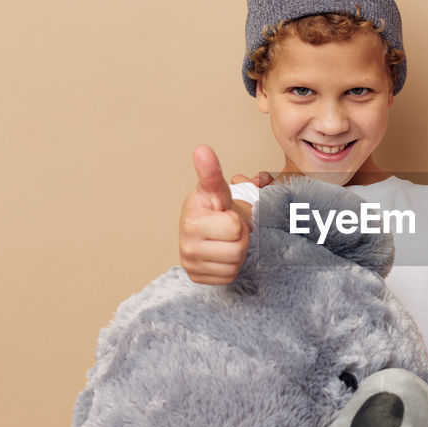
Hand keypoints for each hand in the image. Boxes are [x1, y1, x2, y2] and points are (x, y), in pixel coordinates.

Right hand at [178, 146, 256, 284]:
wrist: (200, 227)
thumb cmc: (211, 207)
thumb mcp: (215, 189)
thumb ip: (211, 172)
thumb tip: (202, 150)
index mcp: (192, 220)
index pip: (235, 228)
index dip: (237, 220)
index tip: (223, 213)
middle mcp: (187, 244)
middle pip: (237, 249)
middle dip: (240, 237)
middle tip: (229, 229)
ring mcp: (189, 263)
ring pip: (234, 264)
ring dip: (236, 252)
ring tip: (225, 239)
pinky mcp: (195, 277)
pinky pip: (227, 276)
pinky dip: (229, 266)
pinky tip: (220, 253)